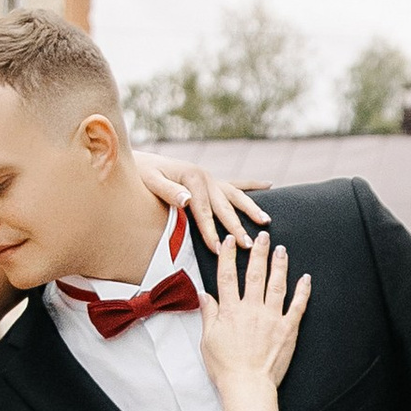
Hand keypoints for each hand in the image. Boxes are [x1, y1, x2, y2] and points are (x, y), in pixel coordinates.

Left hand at [135, 152, 266, 255]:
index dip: (211, 232)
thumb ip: (168, 191)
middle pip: (224, 207)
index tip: (218, 250)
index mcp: (193, 178)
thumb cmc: (143, 173)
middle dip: (237, 227)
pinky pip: (236, 184)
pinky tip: (269, 185)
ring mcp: (211, 178)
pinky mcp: (212, 180)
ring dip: (251, 209)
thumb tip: (187, 200)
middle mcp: (206, 177)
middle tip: (249, 244)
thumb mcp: (150, 180)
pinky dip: (252, 185)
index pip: (204, 212)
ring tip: (266, 222)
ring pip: (236, 196)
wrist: (141, 160)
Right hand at [199, 233, 309, 391]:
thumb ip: (209, 314)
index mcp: (230, 311)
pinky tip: (305, 278)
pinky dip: (303, 291)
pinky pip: (298, 306)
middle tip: (262, 236)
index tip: (229, 242)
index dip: (228, 257)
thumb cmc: (226, 367)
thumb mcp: (208, 340)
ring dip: (279, 265)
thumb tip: (204, 295)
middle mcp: (252, 310)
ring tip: (281, 250)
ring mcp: (272, 318)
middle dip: (258, 252)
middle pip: (255, 274)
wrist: (248, 386)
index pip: (227, 277)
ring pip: (277, 284)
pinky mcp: (288, 329)